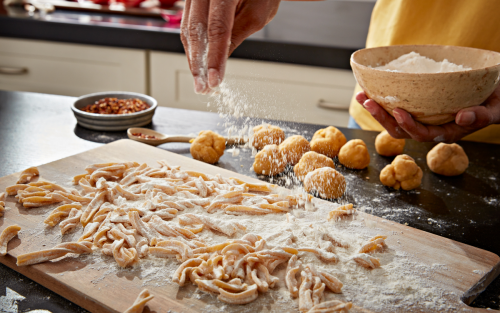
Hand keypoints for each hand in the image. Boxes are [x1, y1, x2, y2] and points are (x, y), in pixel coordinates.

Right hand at [181, 0, 280, 93]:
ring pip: (187, 29)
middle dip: (198, 63)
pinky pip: (188, 24)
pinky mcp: (192, 0)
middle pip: (196, 30)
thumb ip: (238, 34)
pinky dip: (193, 47)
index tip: (215, 80)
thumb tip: (222, 61)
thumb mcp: (258, 12)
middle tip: (203, 87)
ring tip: (201, 80)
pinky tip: (198, 63)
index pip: (217, 28)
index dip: (215, 58)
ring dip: (193, 58)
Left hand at [355, 84, 499, 142]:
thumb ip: (481, 115)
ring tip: (362, 96)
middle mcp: (431, 129)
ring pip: (394, 122)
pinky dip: (383, 102)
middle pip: (401, 131)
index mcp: (446, 132)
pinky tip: (371, 91)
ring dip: (377, 111)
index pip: (423, 134)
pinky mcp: (419, 110)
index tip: (398, 112)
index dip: (409, 125)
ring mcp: (423, 120)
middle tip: (368, 101)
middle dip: (382, 118)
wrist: (495, 96)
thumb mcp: (494, 109)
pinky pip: (397, 110)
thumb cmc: (495, 102)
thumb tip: (462, 116)